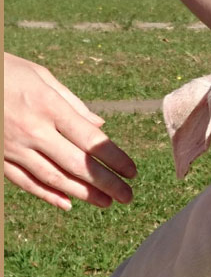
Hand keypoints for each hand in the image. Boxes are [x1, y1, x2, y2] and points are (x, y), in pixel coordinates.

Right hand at [4, 53, 136, 209]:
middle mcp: (33, 130)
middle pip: (78, 164)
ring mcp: (14, 147)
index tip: (132, 171)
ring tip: (107, 202)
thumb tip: (100, 127)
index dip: (115, 158)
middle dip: (107, 183)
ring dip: (84, 194)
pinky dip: (48, 195)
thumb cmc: (4, 71)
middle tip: (128, 196)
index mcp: (47, 106)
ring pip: (55, 178)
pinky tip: (68, 205)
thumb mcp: (39, 76)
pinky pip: (26, 182)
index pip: (91, 139)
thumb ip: (72, 104)